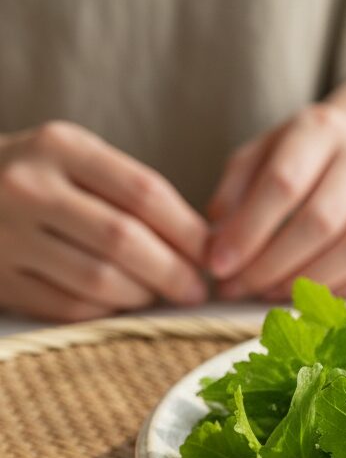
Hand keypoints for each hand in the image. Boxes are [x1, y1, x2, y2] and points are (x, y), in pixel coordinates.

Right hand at [0, 121, 207, 320]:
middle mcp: (28, 186)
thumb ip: (135, 193)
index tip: (213, 255)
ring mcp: (7, 235)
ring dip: (143, 296)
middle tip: (196, 291)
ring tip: (159, 296)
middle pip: (124, 240)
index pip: (144, 193)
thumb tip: (207, 245)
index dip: (189, 232)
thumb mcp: (80, 162)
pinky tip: (119, 303)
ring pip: (99, 280)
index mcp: (60, 147)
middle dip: (173, 272)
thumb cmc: (42, 180)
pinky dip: (107, 310)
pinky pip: (70, 307)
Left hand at [206, 99, 345, 300]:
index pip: (284, 183)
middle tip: (237, 287)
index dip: (248, 230)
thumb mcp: (262, 153)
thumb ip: (235, 192)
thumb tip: (217, 245)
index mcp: (321, 129)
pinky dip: (337, 289)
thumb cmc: (305, 156)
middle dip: (272, 264)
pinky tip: (305, 292)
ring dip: (306, 281)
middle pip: (320, 221)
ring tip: (268, 292)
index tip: (219, 264)